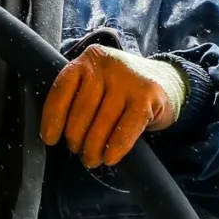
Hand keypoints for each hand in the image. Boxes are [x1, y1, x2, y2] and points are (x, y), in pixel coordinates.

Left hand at [41, 46, 187, 166]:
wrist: (168, 80)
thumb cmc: (122, 88)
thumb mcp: (98, 81)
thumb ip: (79, 94)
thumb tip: (54, 131)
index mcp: (88, 59)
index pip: (62, 88)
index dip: (53, 116)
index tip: (50, 139)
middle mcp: (107, 64)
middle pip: (82, 108)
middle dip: (76, 137)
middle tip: (77, 152)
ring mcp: (129, 79)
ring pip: (103, 121)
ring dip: (94, 147)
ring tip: (91, 159)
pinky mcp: (148, 96)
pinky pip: (126, 128)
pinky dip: (116, 147)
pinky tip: (110, 159)